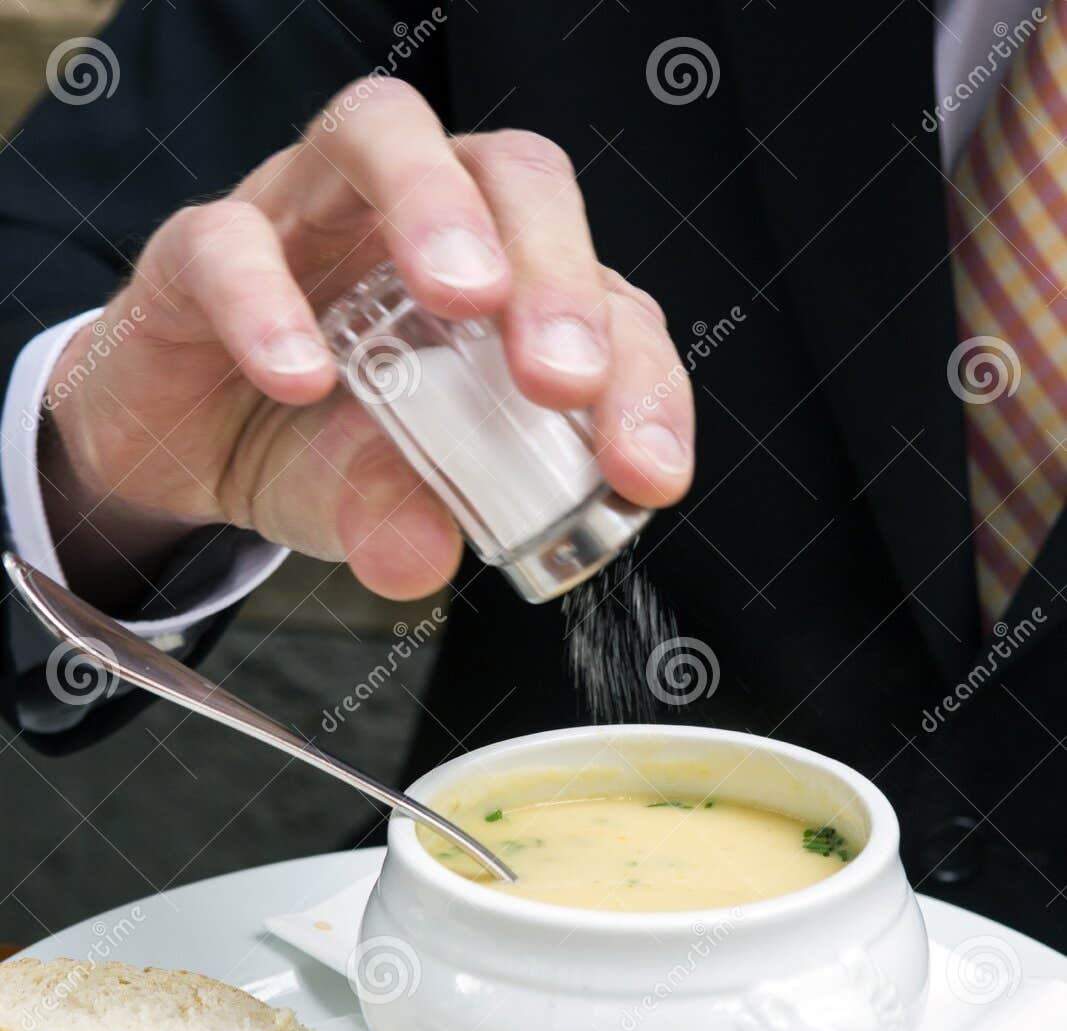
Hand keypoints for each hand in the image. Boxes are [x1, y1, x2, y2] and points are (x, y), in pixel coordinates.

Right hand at [44, 79, 693, 605]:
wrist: (183, 451)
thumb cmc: (310, 447)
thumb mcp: (374, 501)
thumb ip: (405, 515)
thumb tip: (423, 558)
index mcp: (498, 287)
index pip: (598, 297)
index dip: (635, 376)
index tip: (644, 469)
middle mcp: (416, 223)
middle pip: (513, 176)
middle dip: (555, 271)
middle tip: (560, 377)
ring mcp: (310, 214)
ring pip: (385, 132)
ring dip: (436, 211)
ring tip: (461, 302)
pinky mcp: (203, 245)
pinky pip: (233, 240)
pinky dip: (269, 303)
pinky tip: (300, 380)